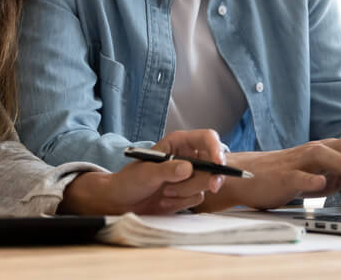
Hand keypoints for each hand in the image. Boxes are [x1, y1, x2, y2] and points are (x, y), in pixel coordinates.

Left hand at [59, 130, 226, 214]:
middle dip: (208, 177)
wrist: (122, 201)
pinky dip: (183, 202)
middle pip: (214, 163)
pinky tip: (167, 200)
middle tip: (211, 187)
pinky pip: (198, 197)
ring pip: (206, 183)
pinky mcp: (189, 192)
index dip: (216, 149)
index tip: (218, 164)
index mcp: (179, 143)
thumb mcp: (147, 173)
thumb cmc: (130, 180)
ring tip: (166, 192)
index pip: (207, 138)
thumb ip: (167, 170)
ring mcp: (190, 175)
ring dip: (187, 192)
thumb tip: (188, 169)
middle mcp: (188, 157)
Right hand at [197, 139, 340, 210]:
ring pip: (325, 155)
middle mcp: (315, 151)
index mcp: (328, 151)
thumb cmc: (288, 177)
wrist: (250, 177)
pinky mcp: (283, 175)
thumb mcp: (322, 177)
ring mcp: (299, 161)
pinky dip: (310, 179)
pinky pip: (297, 175)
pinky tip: (321, 185)